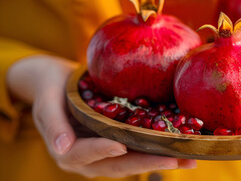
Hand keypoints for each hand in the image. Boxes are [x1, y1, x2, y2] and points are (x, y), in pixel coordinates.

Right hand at [7, 55, 195, 177]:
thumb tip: (60, 149)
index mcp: (67, 151)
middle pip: (118, 164)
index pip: (85, 155)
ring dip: (160, 160)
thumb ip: (54, 124)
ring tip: (189, 159)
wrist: (55, 82)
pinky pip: (138, 147)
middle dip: (147, 162)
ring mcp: (106, 151)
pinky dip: (158, 148)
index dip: (102, 151)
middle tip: (174, 160)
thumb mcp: (46, 101)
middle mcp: (89, 158)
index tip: (120, 145)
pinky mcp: (118, 141)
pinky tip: (181, 145)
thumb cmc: (49, 87)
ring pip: (133, 160)